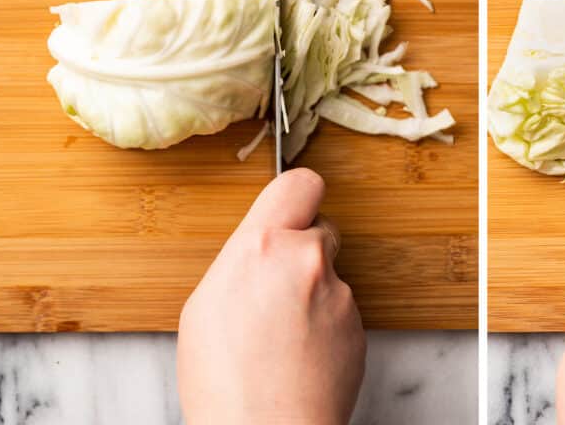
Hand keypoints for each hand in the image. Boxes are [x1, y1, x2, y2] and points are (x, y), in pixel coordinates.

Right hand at [177, 168, 365, 424]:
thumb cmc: (223, 382)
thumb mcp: (205, 305)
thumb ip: (244, 261)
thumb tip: (261, 255)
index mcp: (264, 246)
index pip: (301, 183)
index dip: (296, 197)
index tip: (290, 211)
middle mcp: (309, 260)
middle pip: (320, 229)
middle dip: (304, 251)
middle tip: (277, 290)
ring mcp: (340, 293)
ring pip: (331, 274)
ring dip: (314, 294)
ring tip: (282, 337)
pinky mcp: (359, 325)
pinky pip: (341, 311)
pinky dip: (327, 326)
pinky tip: (300, 355)